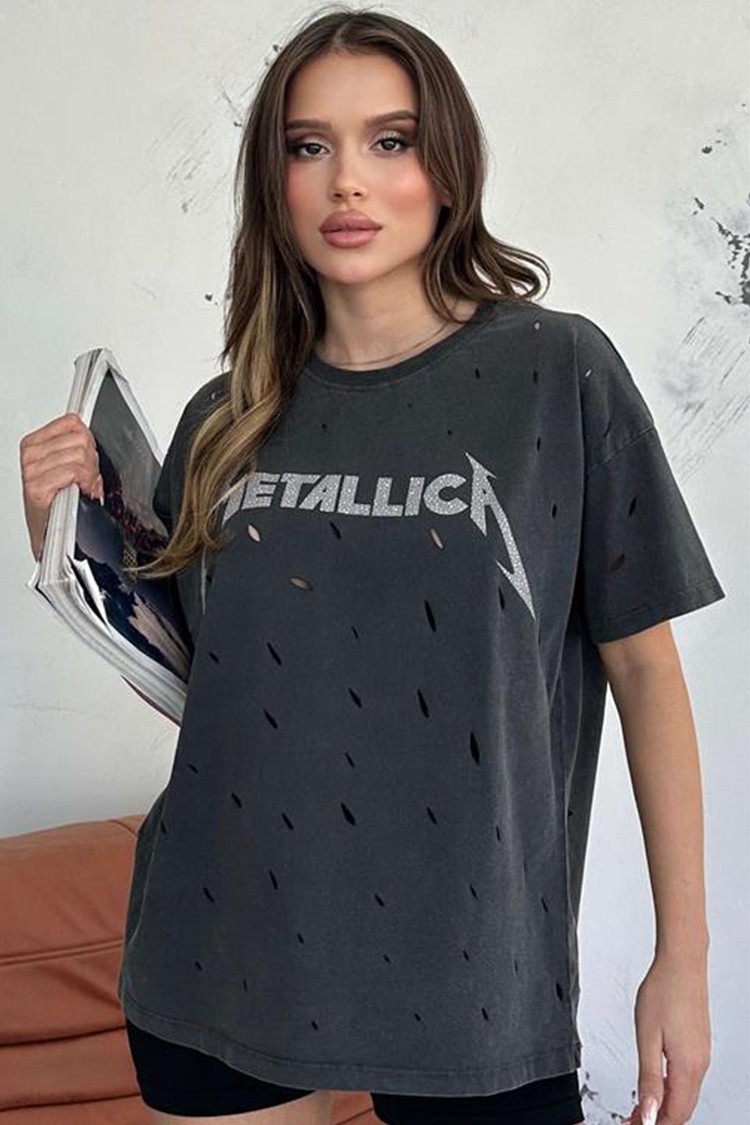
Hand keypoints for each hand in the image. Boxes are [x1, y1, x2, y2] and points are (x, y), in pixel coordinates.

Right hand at [20, 412, 104, 560]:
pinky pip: (74, 471)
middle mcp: (30, 454)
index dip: (89, 441)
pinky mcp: (37, 486)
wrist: (49, 535)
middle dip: (92, 461)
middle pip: (80, 439)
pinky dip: (85, 482)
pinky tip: (83, 492)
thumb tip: (91, 433)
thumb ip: (78, 447)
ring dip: (90, 474)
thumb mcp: (68, 467)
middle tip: (89, 479)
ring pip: (80, 455)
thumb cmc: (59, 503)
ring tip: (85, 487)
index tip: (88, 460)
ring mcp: (31, 470)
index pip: (72, 423)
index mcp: (34, 443)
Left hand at [624, 954, 710, 1124]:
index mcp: (687, 1066)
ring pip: (686, 1095)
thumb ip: (648, 1077)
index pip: (675, 1114)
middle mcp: (700, 1064)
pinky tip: (655, 1083)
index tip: (633, 1124)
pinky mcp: (699, 1045)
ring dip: (665, 1105)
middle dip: (659, 1119)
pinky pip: (688, 1078)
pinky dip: (672, 1089)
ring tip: (640, 1105)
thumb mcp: (647, 1036)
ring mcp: (702, 1055)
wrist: (681, 963)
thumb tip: (649, 1112)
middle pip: (683, 1109)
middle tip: (634, 1119)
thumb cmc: (663, 991)